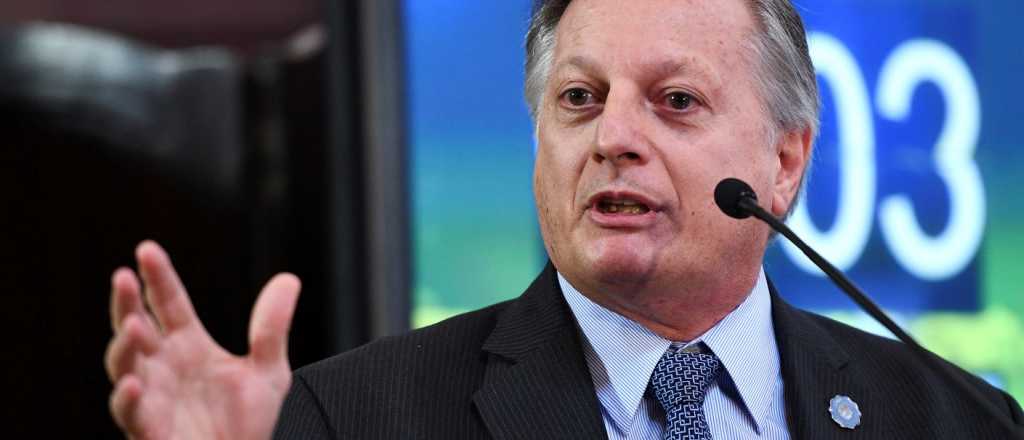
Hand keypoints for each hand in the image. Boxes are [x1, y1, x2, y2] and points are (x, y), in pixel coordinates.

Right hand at [105, 241, 300, 439]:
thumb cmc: (247, 423)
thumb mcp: (269, 371)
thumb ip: (272, 327)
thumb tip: (289, 278)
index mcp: (187, 345)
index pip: (168, 303)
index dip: (158, 277)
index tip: (148, 249)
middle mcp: (162, 366)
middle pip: (135, 327)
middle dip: (126, 303)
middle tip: (123, 277)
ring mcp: (151, 397)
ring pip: (124, 365)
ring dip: (125, 345)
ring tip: (134, 326)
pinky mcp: (147, 429)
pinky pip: (131, 412)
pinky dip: (128, 398)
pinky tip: (135, 383)